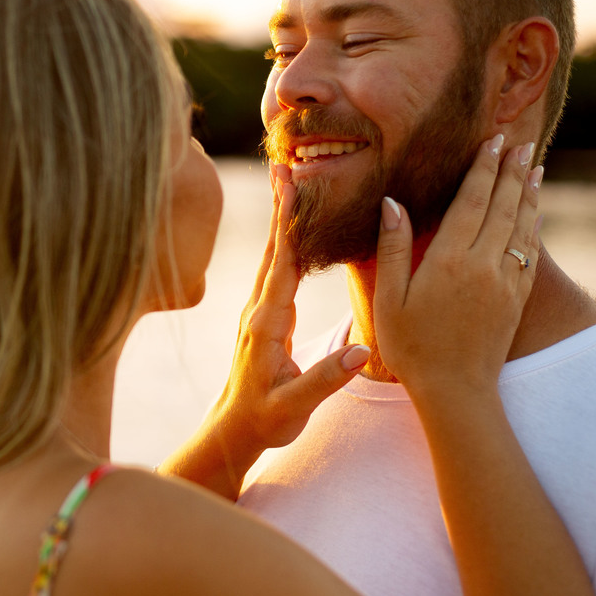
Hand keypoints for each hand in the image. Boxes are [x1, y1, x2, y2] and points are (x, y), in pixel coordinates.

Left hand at [218, 162, 369, 450]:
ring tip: (285, 181)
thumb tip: (361, 354)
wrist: (234, 431)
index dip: (287, 225)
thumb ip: (325, 379)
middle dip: (279, 206)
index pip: (281, 265)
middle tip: (284, 164)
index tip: (291, 187)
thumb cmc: (265, 420)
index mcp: (267, 324)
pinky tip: (290, 227)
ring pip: (271, 256)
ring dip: (278, 218)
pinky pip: (274, 270)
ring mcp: (257, 311)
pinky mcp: (263, 316)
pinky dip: (282, 242)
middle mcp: (258, 310)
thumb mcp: (294, 406)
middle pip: (272, 249)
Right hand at [373, 135, 541, 401]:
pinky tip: (534, 214)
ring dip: (528, 194)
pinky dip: (533, 227)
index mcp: (448, 261)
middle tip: (520, 143)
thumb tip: (392, 203)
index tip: (493, 142)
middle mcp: (483, 265)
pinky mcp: (515, 299)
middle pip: (502, 207)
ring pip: (521, 227)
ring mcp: (504, 282)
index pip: (471, 202)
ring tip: (534, 167)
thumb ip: (392, 248)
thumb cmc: (410, 346)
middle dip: (511, 172)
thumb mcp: (388, 298)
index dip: (483, 169)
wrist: (454, 390)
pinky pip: (529, 253)